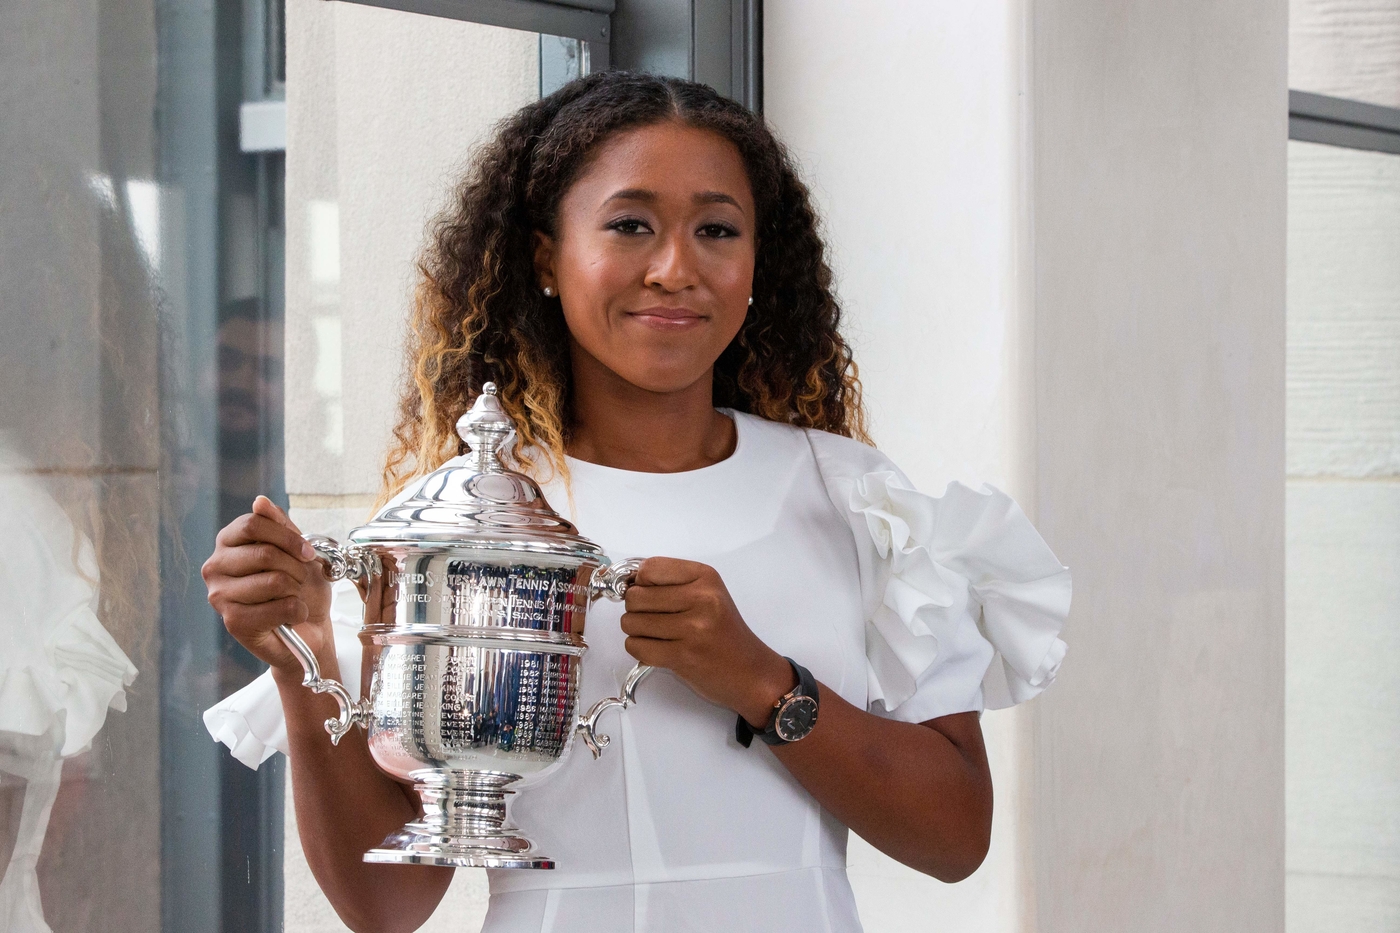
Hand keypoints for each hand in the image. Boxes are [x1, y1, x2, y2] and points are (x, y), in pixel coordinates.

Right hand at [201, 496, 332, 677]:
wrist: (308, 628)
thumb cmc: (300, 587)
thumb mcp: (296, 550)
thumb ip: (280, 526)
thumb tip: (260, 501)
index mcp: (227, 542)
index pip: (253, 523)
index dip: (288, 537)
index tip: (308, 553)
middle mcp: (214, 567)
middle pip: (265, 553)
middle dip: (296, 568)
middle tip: (300, 580)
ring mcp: (219, 596)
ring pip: (275, 581)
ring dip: (297, 591)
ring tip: (293, 597)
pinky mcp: (233, 622)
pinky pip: (281, 607)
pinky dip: (298, 611)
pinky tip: (290, 617)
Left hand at [620, 557, 795, 725]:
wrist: (750, 671)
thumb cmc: (724, 632)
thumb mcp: (708, 594)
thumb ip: (672, 583)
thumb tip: (627, 583)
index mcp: (706, 577)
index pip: (650, 568)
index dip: (641, 582)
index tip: (649, 593)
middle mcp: (701, 599)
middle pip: (636, 596)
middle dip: (636, 609)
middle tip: (653, 618)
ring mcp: (693, 628)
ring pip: (631, 622)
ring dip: (636, 631)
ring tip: (657, 635)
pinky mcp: (683, 656)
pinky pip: (636, 646)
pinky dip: (640, 649)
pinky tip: (657, 649)